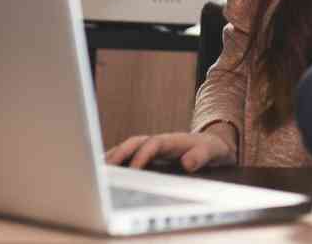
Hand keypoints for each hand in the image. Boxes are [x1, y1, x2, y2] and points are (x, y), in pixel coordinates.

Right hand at [105, 127, 234, 172]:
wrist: (214, 144)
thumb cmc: (212, 149)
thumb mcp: (213, 152)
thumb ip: (201, 156)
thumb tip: (188, 163)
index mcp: (173, 140)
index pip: (153, 145)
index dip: (143, 156)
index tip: (134, 170)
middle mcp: (159, 141)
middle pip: (134, 143)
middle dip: (119, 153)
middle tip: (105, 168)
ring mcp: (153, 147)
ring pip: (128, 148)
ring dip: (113, 156)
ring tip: (97, 169)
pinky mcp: (149, 154)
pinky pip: (129, 155)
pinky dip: (116, 160)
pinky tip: (105, 170)